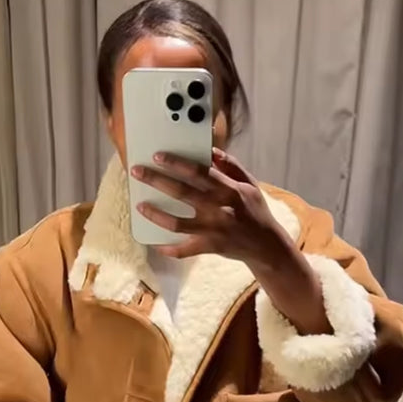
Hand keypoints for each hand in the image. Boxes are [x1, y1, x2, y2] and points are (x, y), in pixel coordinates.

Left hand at [131, 148, 288, 262]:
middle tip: (137, 172)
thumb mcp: (249, 183)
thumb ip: (231, 165)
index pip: (198, 171)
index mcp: (228, 189)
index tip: (158, 156)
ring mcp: (212, 230)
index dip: (176, 163)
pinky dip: (168, 249)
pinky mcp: (208, 247)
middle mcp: (218, 208)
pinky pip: (184, 250)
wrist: (266, 245)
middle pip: (181, 192)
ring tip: (140, 205)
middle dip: (156, 180)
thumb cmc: (255, 210)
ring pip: (176, 223)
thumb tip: (211, 151)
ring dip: (155, 214)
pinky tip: (154, 243)